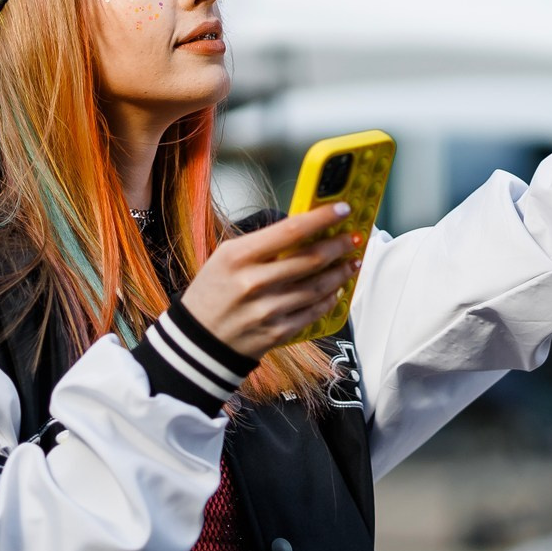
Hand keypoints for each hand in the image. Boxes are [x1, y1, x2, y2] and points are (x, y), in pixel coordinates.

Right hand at [177, 205, 361, 356]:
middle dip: (339, 246)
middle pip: (310, 259)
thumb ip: (262, 244)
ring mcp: (267, 310)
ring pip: (318, 287)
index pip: (290, 230)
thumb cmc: (213, 293)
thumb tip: (304, 229)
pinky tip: (336, 290)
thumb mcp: (226, 258)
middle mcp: (253, 283)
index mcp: (238, 257)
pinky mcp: (277, 332)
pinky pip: (313, 312)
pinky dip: (330, 299)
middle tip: (353, 238)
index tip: (343, 209)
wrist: (198, 341)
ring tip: (352, 263)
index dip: (322, 218)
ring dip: (341, 273)